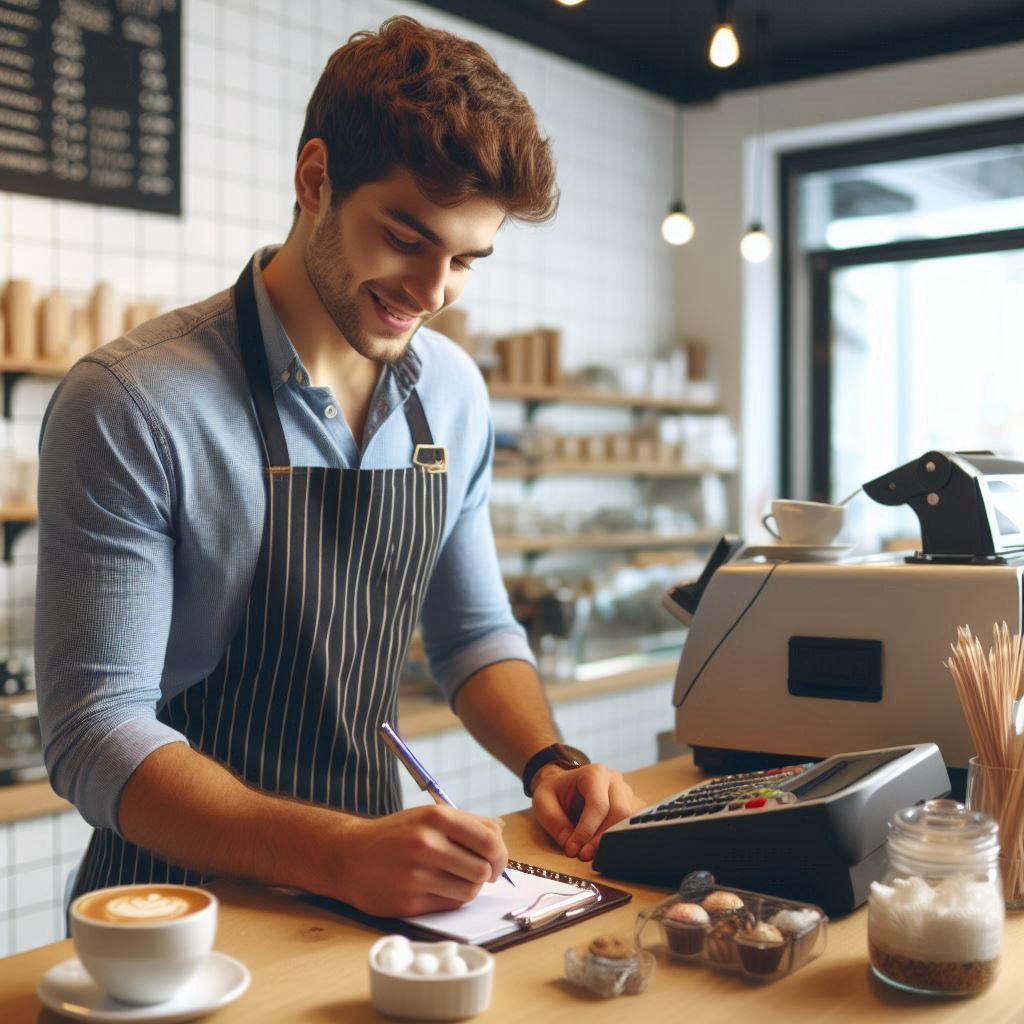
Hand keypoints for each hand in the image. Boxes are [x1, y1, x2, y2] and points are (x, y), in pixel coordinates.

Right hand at [329, 804, 507, 916]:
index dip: (501, 854)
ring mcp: (417, 874)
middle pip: (483, 868)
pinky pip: (450, 904)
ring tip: (456, 878)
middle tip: (481, 872)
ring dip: (469, 887)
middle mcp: (426, 844)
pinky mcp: (409, 901)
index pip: (489, 839)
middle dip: (487, 873)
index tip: (497, 860)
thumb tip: (501, 832)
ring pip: (470, 890)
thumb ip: (467, 822)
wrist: (349, 855)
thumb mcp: (428, 816)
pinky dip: (453, 898)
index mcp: (436, 817)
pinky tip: (440, 887)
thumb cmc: (395, 834)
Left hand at [530, 762, 642, 861]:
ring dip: (611, 841)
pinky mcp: (632, 805)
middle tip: (583, 855)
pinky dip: (620, 840)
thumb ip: (553, 820)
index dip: (587, 830)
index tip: (573, 849)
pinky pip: (634, 825)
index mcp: (594, 773)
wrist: (565, 785)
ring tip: (591, 853)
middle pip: (620, 812)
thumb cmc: (555, 792)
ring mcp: (626, 792)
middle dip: (601, 838)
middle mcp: (615, 780)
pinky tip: (604, 848)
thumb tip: (570, 843)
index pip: (598, 805)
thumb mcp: (542, 801)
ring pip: (630, 820)